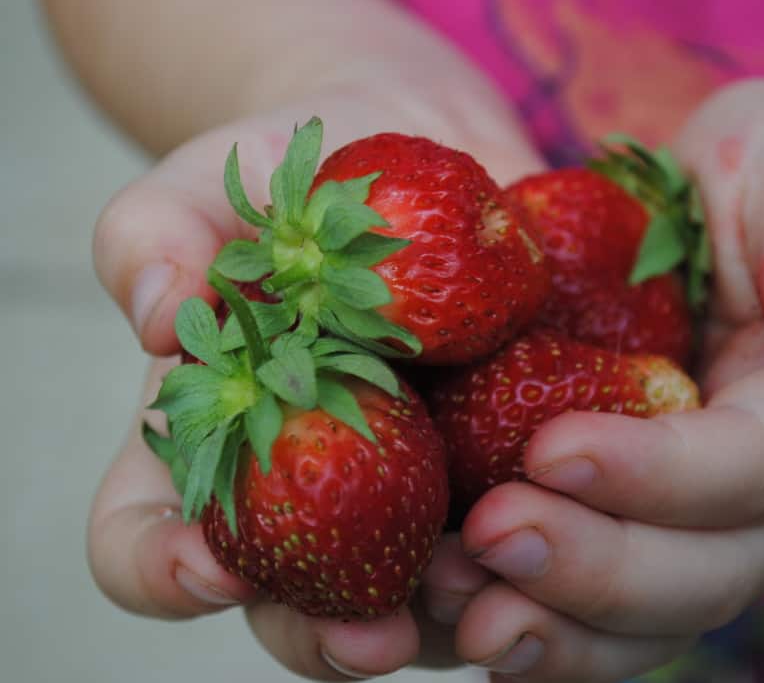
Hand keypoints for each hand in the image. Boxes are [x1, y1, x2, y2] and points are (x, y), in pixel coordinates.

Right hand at [88, 87, 542, 679]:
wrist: (419, 161)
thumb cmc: (296, 185)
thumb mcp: (214, 188)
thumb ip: (159, 236)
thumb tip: (158, 312)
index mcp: (217, 450)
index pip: (149, 547)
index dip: (165, 573)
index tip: (210, 568)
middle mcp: (315, 495)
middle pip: (299, 611)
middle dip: (331, 639)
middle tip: (376, 637)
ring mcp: (416, 493)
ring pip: (425, 599)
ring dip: (456, 613)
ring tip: (492, 582)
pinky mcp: (505, 464)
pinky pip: (529, 525)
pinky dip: (552, 536)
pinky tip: (582, 512)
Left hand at [420, 79, 763, 681]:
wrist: (741, 230)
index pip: (756, 465)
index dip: (660, 474)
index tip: (551, 447)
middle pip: (706, 574)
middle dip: (597, 570)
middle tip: (489, 535)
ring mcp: (704, 528)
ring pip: (650, 621)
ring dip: (556, 629)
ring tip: (457, 604)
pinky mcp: (638, 530)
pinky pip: (598, 614)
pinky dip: (533, 626)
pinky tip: (448, 610)